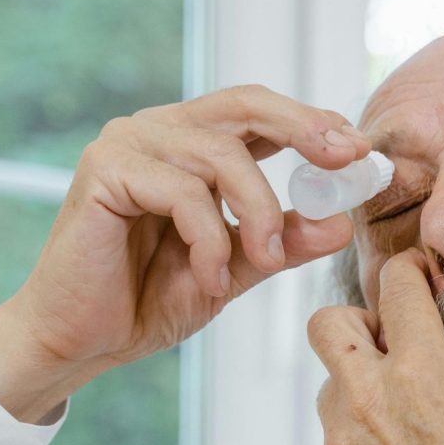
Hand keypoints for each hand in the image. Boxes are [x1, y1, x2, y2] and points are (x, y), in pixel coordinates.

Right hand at [0, 85, 369, 419]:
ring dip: (257, 214)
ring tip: (265, 262)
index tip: (360, 151)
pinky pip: (184, 193)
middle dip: (304, 129)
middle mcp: (159, 132)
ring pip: (223, 156)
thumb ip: (282, 242)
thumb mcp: (236, 270)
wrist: (83, 340)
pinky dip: (210, 241)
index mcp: (191, 145)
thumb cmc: (149, 300)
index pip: (260, 113)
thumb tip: (340, 221)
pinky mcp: (105, 171)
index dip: (313, 123)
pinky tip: (209, 279)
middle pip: (245, 104)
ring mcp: (128, 145)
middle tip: (345, 161)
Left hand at [309, 248, 443, 444]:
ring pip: (331, 396)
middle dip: (354, 326)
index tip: (409, 278)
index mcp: (421, 374)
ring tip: (404, 436)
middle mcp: (368, 403)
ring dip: (359, 400)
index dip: (406, 274)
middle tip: (386, 349)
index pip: (397, 291)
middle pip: (327, 326)